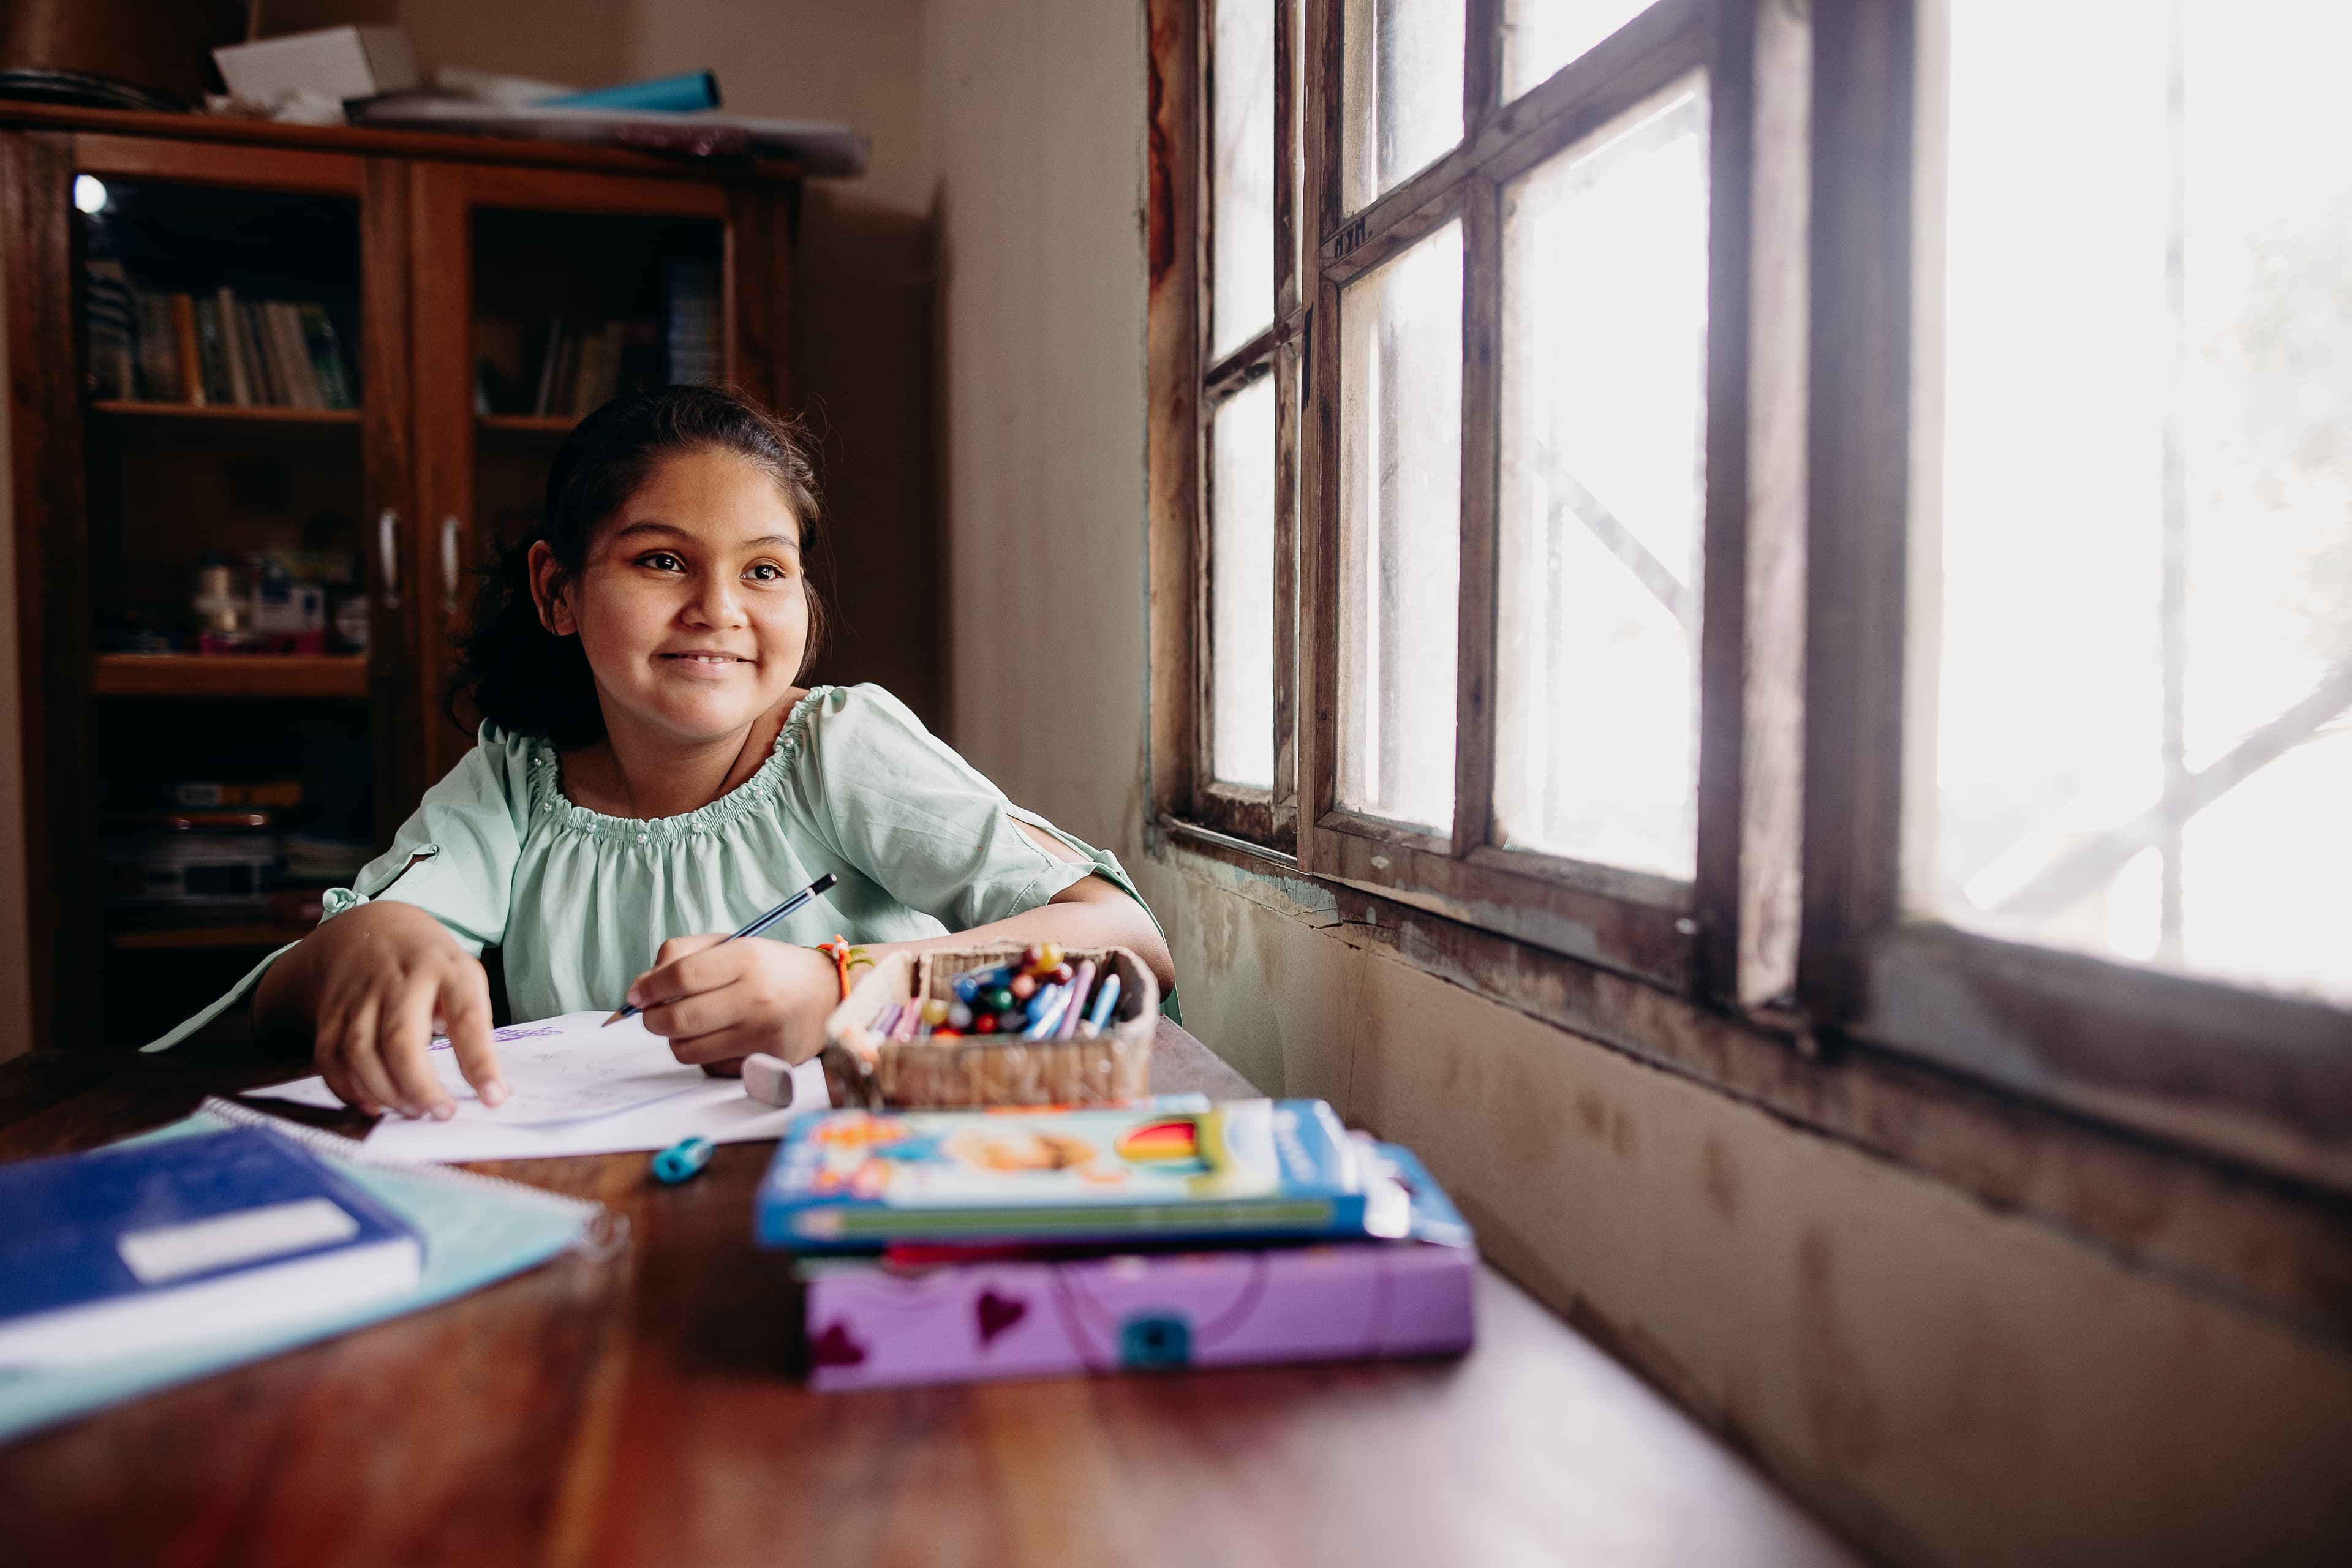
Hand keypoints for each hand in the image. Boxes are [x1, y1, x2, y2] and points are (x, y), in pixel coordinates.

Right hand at [299, 901, 505, 1118]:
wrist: (371, 929)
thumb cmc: (431, 965)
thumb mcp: (464, 977)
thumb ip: (473, 1025)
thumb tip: (487, 1089)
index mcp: (445, 968)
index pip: (466, 1017)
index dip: (480, 1062)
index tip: (494, 1097)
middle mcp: (398, 978)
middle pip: (400, 1040)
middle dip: (420, 1085)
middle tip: (443, 1113)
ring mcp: (358, 995)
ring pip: (359, 1052)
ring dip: (385, 1092)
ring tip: (413, 1111)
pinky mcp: (330, 1012)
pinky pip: (329, 1057)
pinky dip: (349, 1089)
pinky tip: (373, 1105)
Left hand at [626, 934, 838, 1069]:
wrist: (828, 996)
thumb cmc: (771, 968)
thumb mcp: (732, 944)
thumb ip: (682, 955)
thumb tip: (640, 988)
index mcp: (746, 958)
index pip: (679, 976)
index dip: (647, 988)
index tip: (636, 994)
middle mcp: (756, 997)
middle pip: (677, 1019)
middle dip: (652, 1019)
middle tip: (652, 1014)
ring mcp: (762, 1033)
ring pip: (687, 1049)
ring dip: (675, 1039)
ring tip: (688, 1024)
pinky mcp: (765, 1060)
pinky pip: (710, 1066)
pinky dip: (703, 1054)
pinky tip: (718, 1038)